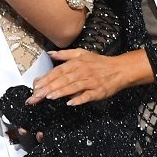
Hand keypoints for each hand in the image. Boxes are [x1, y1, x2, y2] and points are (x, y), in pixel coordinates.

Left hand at [27, 48, 151, 106]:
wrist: (120, 69)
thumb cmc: (99, 62)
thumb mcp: (81, 53)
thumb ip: (65, 54)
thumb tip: (50, 53)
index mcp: (76, 63)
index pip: (58, 71)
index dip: (46, 78)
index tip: (36, 85)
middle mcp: (82, 72)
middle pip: (63, 80)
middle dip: (48, 87)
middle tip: (36, 95)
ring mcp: (90, 82)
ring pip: (73, 87)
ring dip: (61, 92)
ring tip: (49, 96)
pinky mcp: (98, 92)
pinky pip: (87, 96)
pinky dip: (79, 99)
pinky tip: (70, 103)